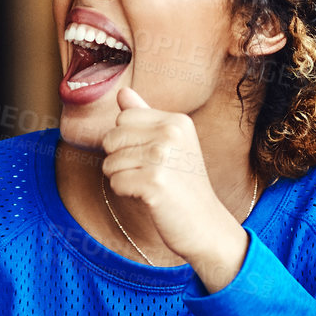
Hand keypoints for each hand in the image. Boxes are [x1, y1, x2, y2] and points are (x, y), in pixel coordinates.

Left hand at [101, 86, 247, 289]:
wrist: (205, 224)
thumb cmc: (184, 183)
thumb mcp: (171, 143)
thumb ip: (145, 116)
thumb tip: (122, 92)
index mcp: (176, 120)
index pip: (123, 117)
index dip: (127, 140)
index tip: (150, 156)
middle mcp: (171, 134)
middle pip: (112, 137)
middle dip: (120, 159)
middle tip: (147, 173)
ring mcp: (163, 158)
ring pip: (110, 161)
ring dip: (122, 178)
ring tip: (148, 185)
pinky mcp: (154, 183)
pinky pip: (115, 182)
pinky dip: (125, 193)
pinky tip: (147, 197)